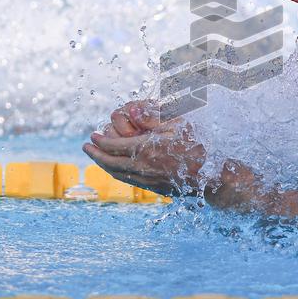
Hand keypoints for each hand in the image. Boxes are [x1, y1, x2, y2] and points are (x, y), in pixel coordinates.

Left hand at [83, 101, 204, 195]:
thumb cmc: (197, 146)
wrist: (211, 175)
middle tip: (86, 148)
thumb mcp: (177, 124)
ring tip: (97, 158)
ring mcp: (147, 180)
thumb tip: (131, 109)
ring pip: (118, 174)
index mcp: (145, 150)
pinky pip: (128, 180)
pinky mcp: (154, 188)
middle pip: (110, 163)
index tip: (92, 136)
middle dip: (96, 155)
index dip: (100, 141)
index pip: (114, 146)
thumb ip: (153, 117)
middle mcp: (142, 167)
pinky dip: (117, 173)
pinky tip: (117, 169)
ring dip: (104, 165)